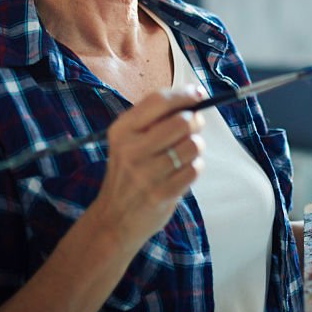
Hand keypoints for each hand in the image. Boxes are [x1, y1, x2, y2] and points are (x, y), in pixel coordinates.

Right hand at [89, 86, 205, 251]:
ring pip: (193, 145)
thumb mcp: (128, 141)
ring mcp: (146, 173)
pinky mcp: (161, 194)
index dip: (183, 94)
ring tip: (187, 152)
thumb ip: (154, 120)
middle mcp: (131, 149)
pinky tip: (184, 171)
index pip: (158, 101)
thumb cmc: (129, 172)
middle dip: (196, 121)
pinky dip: (196, 167)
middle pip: (181, 122)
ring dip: (196, 146)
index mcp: (122, 130)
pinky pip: (195, 169)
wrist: (114, 218)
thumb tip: (193, 97)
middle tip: (195, 126)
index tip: (198, 94)